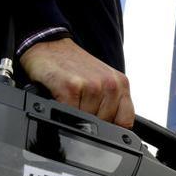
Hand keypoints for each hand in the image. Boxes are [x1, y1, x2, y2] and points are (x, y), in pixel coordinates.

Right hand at [19, 38, 134, 127]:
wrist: (49, 45)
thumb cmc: (74, 65)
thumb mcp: (101, 81)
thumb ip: (111, 103)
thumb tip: (112, 130)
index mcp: (120, 84)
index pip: (126, 121)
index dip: (112, 128)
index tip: (100, 125)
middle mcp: (109, 84)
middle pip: (105, 124)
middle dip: (91, 122)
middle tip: (79, 104)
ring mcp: (91, 86)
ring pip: (87, 123)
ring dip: (75, 116)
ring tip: (70, 99)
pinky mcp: (71, 88)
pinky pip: (70, 116)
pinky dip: (62, 112)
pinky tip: (60, 98)